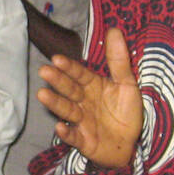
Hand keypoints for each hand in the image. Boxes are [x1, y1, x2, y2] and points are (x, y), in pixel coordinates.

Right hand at [35, 26, 142, 168]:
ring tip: (42, 95)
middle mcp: (83, 102)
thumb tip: (114, 29)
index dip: (69, 67)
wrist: (130, 144)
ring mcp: (81, 122)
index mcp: (92, 86)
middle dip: (57, 81)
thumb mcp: (127, 84)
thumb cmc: (125, 113)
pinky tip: (59, 128)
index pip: (79, 74)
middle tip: (44, 71)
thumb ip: (118, 60)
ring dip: (55, 103)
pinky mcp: (83, 141)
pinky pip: (74, 137)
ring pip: (67, 110)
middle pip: (70, 90)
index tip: (57, 58)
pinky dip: (66, 134)